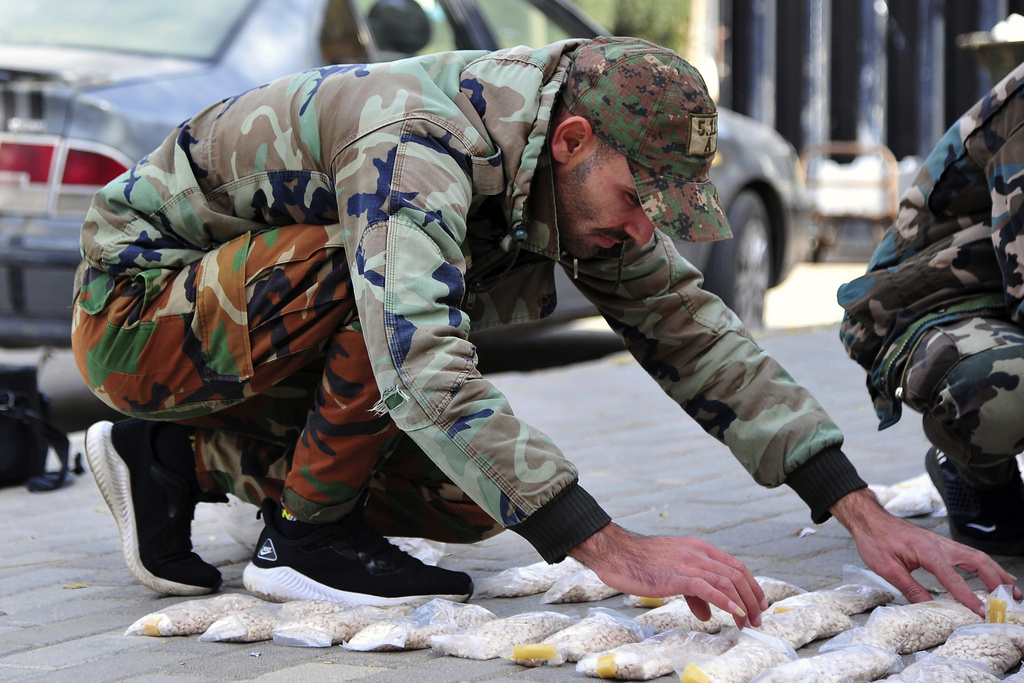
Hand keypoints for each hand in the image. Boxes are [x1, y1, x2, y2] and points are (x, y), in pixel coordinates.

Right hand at [570, 522, 767, 627]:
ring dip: (743, 604)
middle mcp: (698, 553)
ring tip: (747, 622)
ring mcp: (688, 563)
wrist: (616, 553)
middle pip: (737, 573)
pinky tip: (735, 613)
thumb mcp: (672, 574)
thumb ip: (693, 592)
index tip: (758, 604)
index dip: (751, 585)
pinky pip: (709, 588)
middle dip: (752, 598)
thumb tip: (707, 613)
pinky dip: (726, 601)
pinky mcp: (677, 577)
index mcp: (698, 548)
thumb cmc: (640, 563)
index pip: (734, 565)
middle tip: (758, 618)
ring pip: (727, 581)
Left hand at [831, 488, 1021, 616]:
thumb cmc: (875, 541)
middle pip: (977, 560)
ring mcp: (942, 543)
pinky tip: (990, 576)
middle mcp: (940, 545)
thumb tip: (927, 607)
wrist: (870, 519)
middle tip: (1012, 598)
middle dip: (997, 580)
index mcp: (927, 551)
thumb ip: (909, 587)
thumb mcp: (886, 568)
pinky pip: (968, 554)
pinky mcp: (941, 544)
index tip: (981, 612)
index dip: (967, 596)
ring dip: (996, 572)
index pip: (952, 577)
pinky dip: (984, 565)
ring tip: (1011, 589)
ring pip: (977, 555)